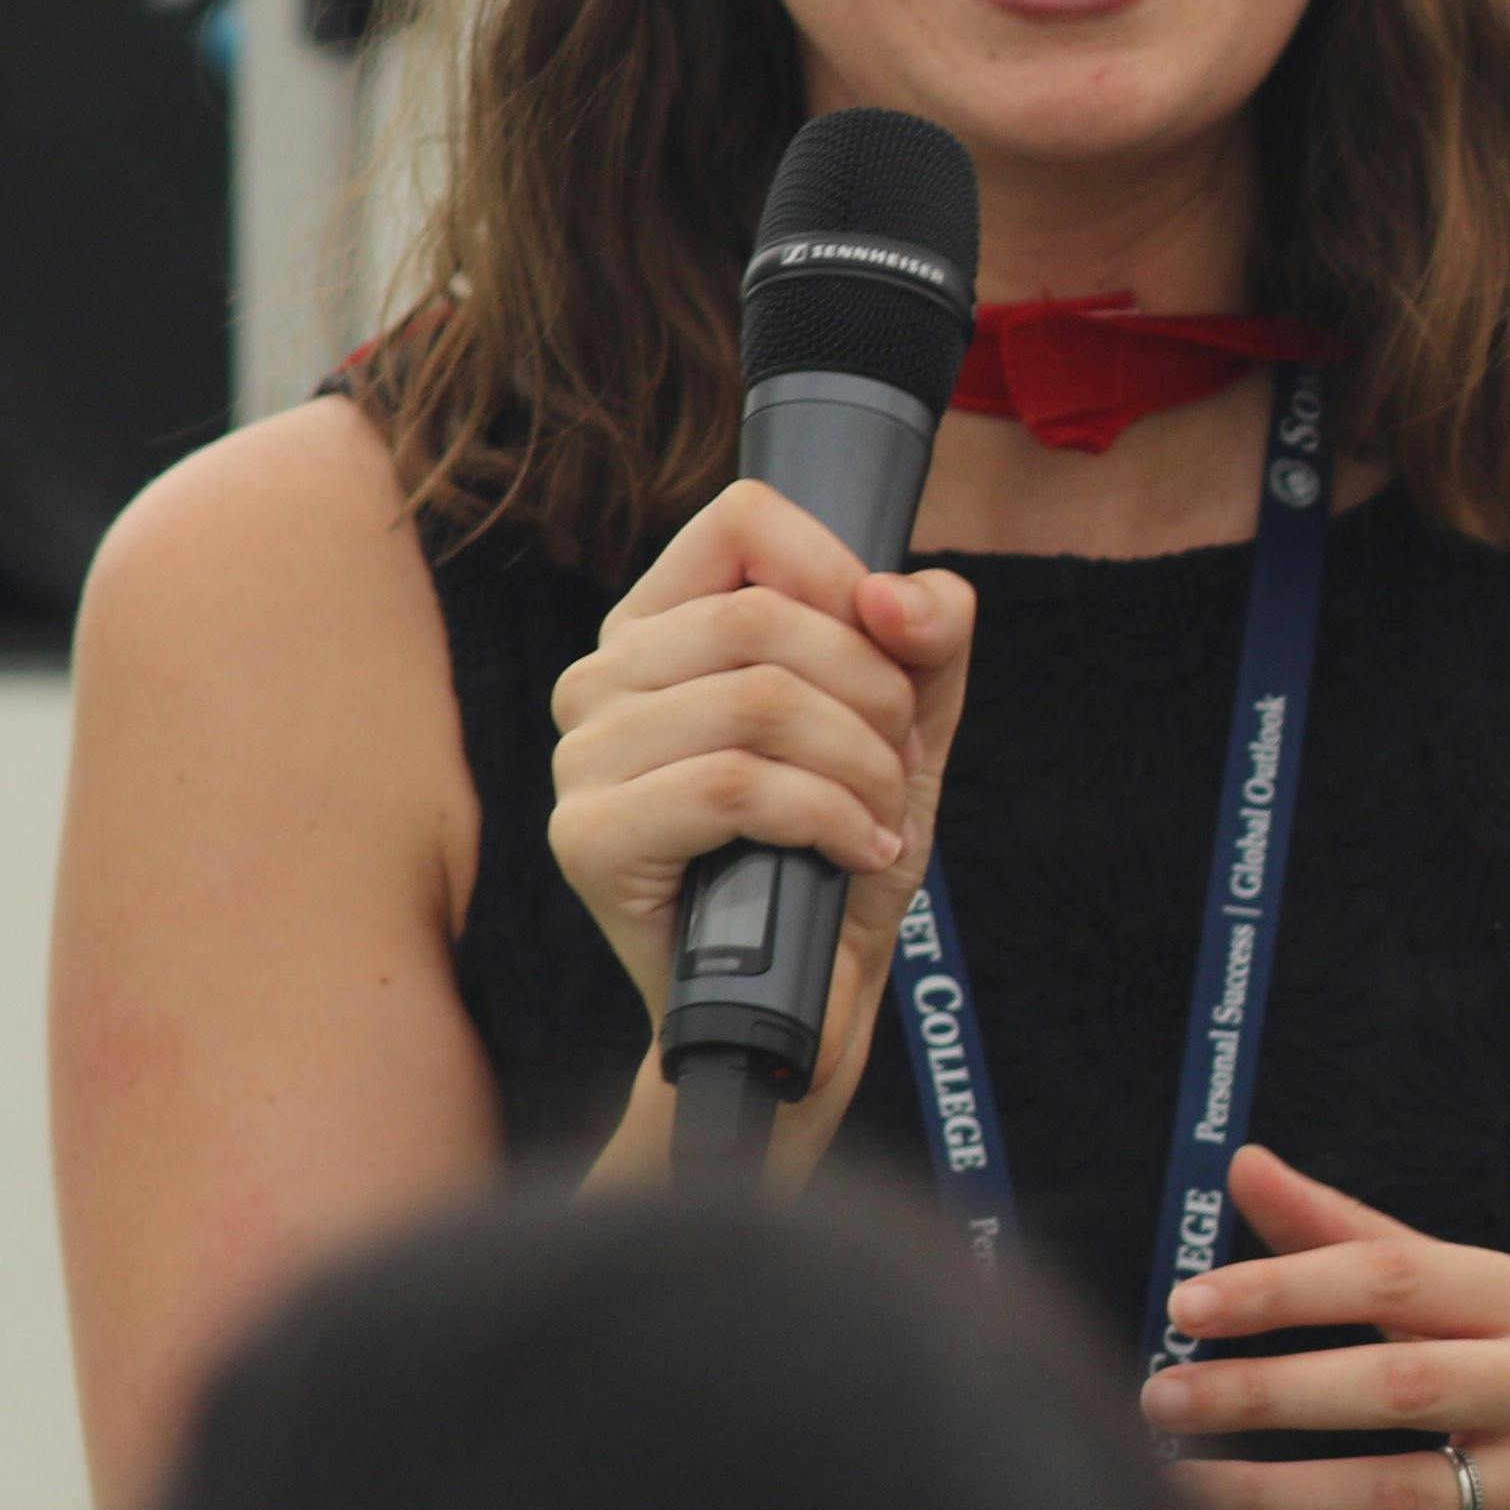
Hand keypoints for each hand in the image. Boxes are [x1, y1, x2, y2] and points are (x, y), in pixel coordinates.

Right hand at [548, 480, 973, 1175]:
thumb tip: (895, 594)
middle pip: (766, 616)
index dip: (843, 570)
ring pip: (757, 702)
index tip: (894, 648)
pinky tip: (850, 852)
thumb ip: (928, 633)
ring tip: (877, 819)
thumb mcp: (906, 721)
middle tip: (898, 765)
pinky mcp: (587, 837)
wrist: (807, 990)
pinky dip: (824, 816)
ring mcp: (581, 758)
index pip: (744, 520)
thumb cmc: (838, 845)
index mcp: (663, 626)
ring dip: (859, 766)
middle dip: (874, 693)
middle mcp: (601, 679)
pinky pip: (732, 785)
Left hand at [1148, 1145, 1509, 1509]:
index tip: (1189, 1302)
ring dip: (1277, 1495)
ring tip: (1184, 1487)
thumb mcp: (1499, 1305)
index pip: (1401, 1276)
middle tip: (1161, 1398)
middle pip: (1399, 1385)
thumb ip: (1366, 1241)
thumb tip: (1246, 1166)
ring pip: (1402, 1494)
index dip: (1289, 1285)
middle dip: (1266, 1392)